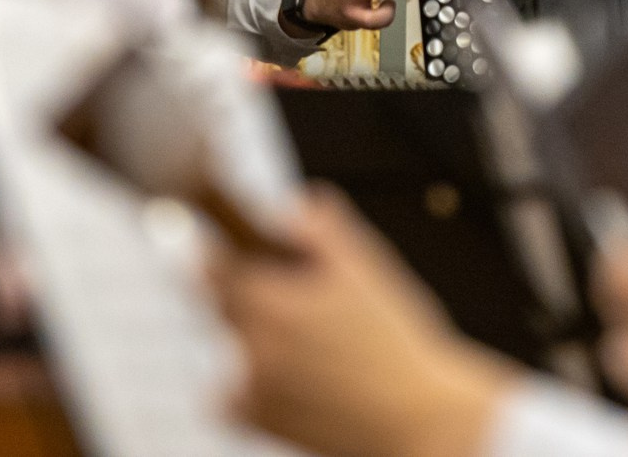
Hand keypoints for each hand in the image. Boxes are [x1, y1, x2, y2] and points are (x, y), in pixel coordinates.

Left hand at [212, 185, 515, 456]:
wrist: (418, 417)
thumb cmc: (397, 344)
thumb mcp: (366, 268)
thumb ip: (322, 227)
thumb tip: (293, 205)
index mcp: (271, 303)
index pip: (208, 264)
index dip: (211, 247)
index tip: (215, 240)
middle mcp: (253, 347)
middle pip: (219, 304)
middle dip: (242, 289)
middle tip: (285, 292)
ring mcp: (254, 389)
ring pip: (231, 347)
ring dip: (252, 336)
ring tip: (305, 341)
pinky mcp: (261, 423)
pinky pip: (233, 395)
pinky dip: (251, 384)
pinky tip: (294, 376)